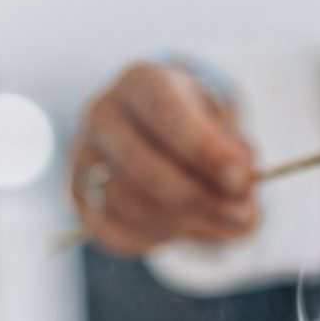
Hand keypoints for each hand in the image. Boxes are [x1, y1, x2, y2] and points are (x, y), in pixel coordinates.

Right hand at [70, 61, 258, 255]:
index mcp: (141, 82)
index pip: (164, 112)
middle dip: (196, 198)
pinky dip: (160, 238)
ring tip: (222, 222)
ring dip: (184, 223)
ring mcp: (83, 156)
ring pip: (129, 204)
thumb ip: (238, 160)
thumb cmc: (201, 133)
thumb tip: (240, 192)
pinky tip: (188, 227)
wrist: (164, 141)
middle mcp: (102, 114)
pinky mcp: (79, 197)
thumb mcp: (228, 133)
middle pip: (140, 165)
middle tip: (240, 215)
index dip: (204, 150)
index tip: (240, 180)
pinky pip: (117, 232)